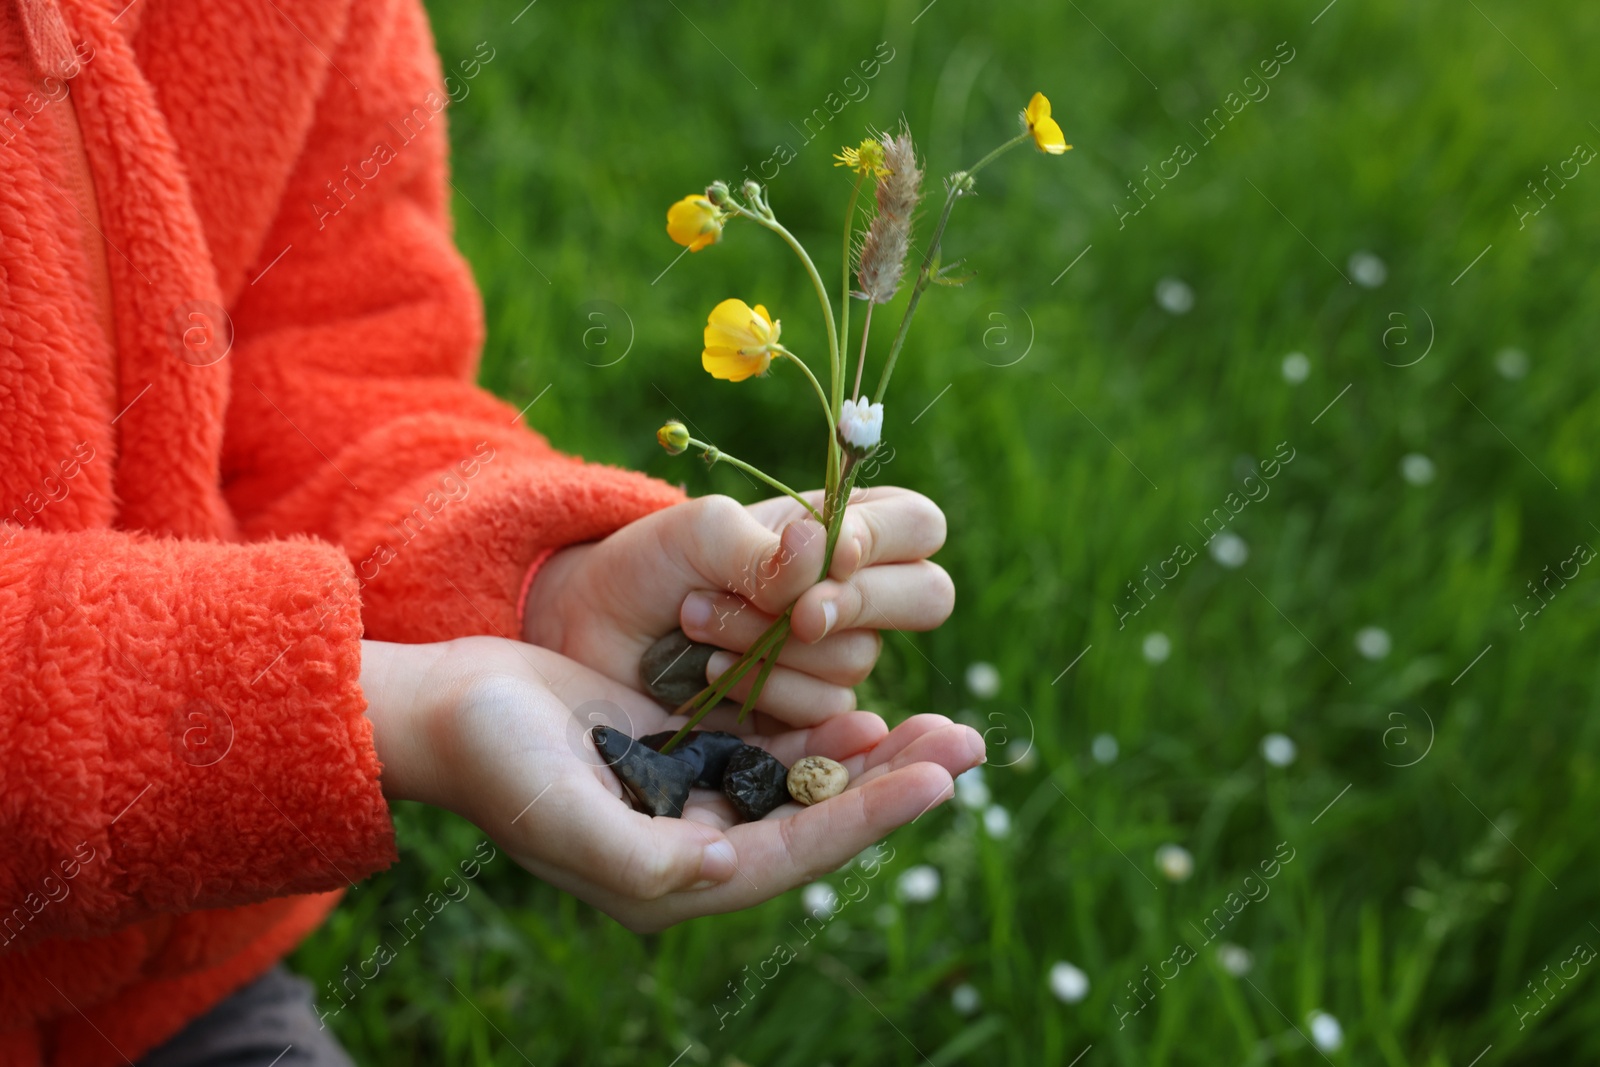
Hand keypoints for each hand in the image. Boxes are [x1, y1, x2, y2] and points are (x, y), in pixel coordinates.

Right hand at [360, 636, 983, 931]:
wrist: (446, 708)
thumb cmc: (493, 758)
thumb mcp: (560, 810)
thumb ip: (643, 854)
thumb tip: (732, 865)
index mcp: (672, 876)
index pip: (794, 851)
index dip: (867, 814)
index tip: (937, 775)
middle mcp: (694, 845)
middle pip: (817, 819)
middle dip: (892, 782)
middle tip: (970, 741)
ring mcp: (692, 797)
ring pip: (804, 781)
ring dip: (870, 754)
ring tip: (945, 723)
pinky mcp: (685, 752)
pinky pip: (771, 746)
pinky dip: (818, 729)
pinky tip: (865, 703)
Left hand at [521, 487, 952, 724]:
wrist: (587, 632)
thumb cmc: (649, 565)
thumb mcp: (699, 533)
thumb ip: (765, 546)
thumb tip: (828, 555)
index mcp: (842, 530)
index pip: (918, 525)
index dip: (886, 539)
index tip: (833, 551)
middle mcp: (853, 593)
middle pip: (928, 596)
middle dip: (857, 603)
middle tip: (797, 614)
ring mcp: (832, 658)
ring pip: (859, 659)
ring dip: (774, 645)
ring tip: (698, 626)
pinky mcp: (805, 719)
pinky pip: (825, 711)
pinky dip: (764, 689)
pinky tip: (710, 672)